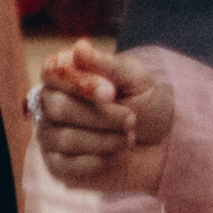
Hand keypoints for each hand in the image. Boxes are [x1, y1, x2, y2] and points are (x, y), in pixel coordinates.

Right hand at [33, 43, 174, 195]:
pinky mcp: (57, 164)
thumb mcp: (135, 78)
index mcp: (63, 75)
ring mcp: (50, 134)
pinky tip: (113, 156)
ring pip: (65, 138)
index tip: (112, 92)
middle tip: (131, 119)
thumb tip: (80, 47)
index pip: (54, 73)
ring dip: (105, 140)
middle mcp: (49, 103)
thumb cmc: (145, 103)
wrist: (162, 143)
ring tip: (128, 138)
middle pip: (58, 108)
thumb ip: (107, 64)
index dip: (81, 84)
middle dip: (102, 117)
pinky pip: (66, 164)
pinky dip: (96, 161)